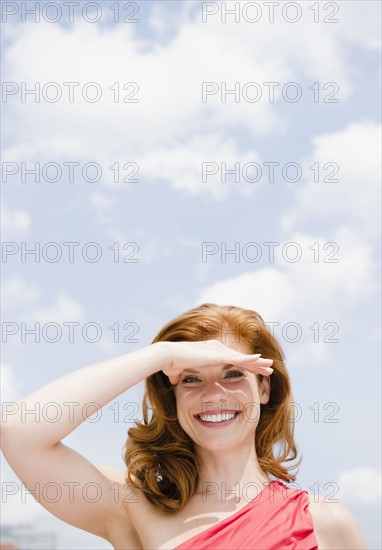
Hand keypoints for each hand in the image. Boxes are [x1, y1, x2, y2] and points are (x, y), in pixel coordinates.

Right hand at [158, 339, 273, 384]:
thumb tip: (174, 381)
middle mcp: (217, 349)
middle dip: (256, 364)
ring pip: (243, 358)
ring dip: (258, 363)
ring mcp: (219, 351)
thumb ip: (179, 375)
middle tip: (268, 368)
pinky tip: (261, 362)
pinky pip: (238, 359)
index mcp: (210, 352)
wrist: (167, 356)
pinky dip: (250, 361)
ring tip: (270, 367)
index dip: (244, 365)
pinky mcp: (218, 355)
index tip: (254, 371)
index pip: (232, 360)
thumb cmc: (171, 363)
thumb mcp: (178, 371)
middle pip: (241, 358)